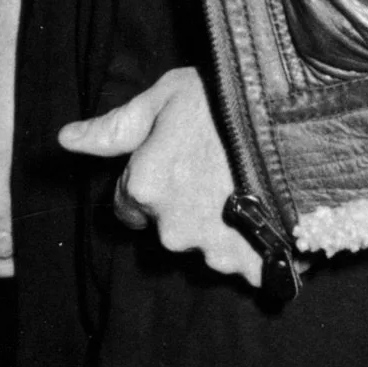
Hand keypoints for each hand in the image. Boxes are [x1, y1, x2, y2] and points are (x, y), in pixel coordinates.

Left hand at [56, 64, 262, 286]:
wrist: (301, 127)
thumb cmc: (228, 103)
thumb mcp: (165, 97)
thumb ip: (114, 127)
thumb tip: (65, 139)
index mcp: (144, 187)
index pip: (126, 204)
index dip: (149, 179)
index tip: (176, 158)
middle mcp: (172, 229)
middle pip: (166, 225)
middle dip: (183, 203)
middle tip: (215, 165)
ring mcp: (214, 253)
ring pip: (205, 244)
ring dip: (218, 222)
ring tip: (247, 181)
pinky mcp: (254, 269)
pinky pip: (244, 263)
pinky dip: (253, 244)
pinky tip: (268, 208)